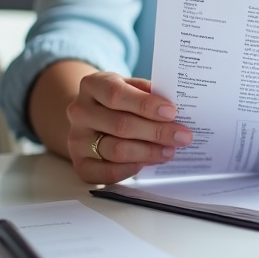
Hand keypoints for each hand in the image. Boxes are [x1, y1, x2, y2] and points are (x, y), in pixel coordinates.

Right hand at [65, 72, 192, 183]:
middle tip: (183, 136)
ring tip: (170, 150)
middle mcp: (79, 111)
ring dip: (149, 152)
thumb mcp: (132, 86)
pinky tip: (148, 162)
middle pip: (120, 125)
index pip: (117, 94)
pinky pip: (107, 172)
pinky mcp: (79, 164)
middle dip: (157, 132)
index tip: (172, 112)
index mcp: (92, 85)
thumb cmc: (121, 99)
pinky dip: (131, 169)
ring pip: (116, 150)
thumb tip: (180, 109)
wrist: (92, 115)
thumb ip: (150, 94)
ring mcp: (76, 139)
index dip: (146, 104)